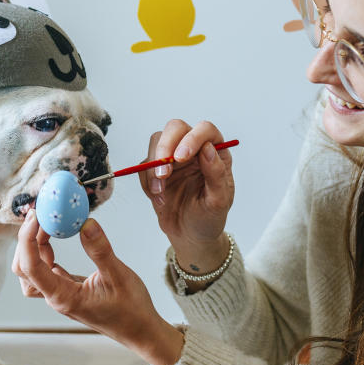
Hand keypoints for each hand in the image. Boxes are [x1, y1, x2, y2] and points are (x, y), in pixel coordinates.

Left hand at [11, 210, 184, 364]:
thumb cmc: (131, 309)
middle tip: (39, 216)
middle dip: (26, 241)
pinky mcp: (67, 290)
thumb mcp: (119, 276)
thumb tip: (85, 223)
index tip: (35, 217)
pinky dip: (45, 252)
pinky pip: (46, 270)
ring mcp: (61, 294)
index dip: (27, 240)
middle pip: (24, 270)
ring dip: (33, 247)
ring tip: (47, 225)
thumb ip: (100, 250)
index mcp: (64, 297)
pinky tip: (55, 238)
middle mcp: (57, 297)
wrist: (140, 331)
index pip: (32, 268)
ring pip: (32, 271)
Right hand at [138, 119, 234, 269]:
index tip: (181, 157)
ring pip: (156, 143)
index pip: (204, 130)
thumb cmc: (209, 218)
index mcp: (215, 153)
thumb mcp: (219, 201)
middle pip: (175, 128)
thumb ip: (216, 174)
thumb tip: (208, 149)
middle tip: (164, 172)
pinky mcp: (156, 170)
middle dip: (165, 147)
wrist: (190, 236)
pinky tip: (159, 199)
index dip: (191, 138)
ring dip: (154, 167)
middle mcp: (194, 150)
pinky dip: (147, 182)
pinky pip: (144, 166)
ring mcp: (173, 158)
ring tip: (160, 191)